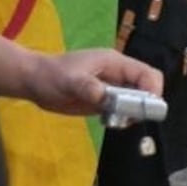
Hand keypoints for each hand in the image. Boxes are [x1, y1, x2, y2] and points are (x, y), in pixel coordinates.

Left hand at [24, 49, 163, 115]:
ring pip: (136, 99)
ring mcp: (112, 88)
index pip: (146, 72)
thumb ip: (87, 86)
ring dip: (134, 111)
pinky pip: (122, 108)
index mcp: (115, 63)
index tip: (148, 106)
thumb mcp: (68, 80)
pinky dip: (123, 116)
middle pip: (146, 85)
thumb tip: (105, 97)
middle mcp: (118, 74)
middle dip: (147, 102)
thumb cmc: (51, 75)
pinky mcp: (104, 100)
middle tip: (135, 117)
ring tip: (120, 121)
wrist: (34, 82)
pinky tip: (112, 122)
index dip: (152, 88)